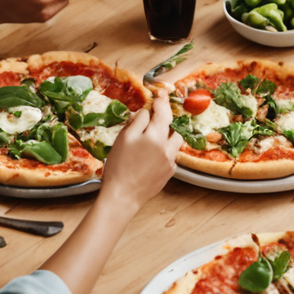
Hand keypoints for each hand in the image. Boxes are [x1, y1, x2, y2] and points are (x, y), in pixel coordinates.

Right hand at [99, 93, 183, 209]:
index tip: (158, 97)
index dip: (161, 102)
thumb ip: (137, 122)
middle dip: (164, 119)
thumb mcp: (124, 139)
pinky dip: (164, 151)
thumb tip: (146, 112)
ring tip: (152, 137)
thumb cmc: (119, 166)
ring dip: (167, 135)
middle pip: (172, 126)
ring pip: (175, 140)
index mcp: (155, 136)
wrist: (123, 196)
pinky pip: (171, 155)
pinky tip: (151, 156)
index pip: (163, 112)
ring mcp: (170, 160)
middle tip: (153, 117)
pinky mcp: (170, 171)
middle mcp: (167, 147)